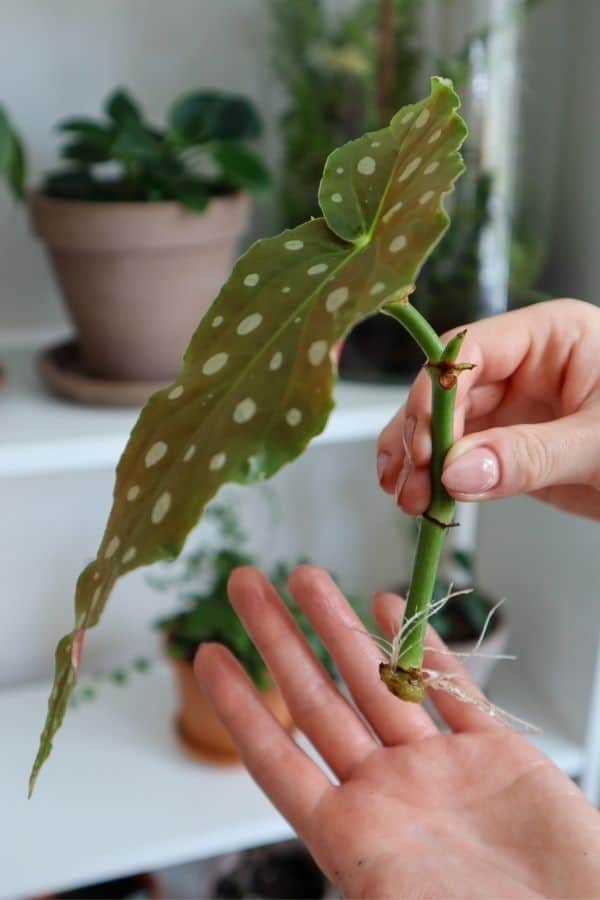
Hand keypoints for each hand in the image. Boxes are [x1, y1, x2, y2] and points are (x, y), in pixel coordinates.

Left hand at [195, 565, 599, 898]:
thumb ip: (358, 889)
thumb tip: (324, 881)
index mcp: (355, 839)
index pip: (278, 759)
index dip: (240, 707)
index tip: (207, 656)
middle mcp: (390, 794)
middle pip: (318, 701)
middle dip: (279, 640)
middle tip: (244, 585)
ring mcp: (441, 767)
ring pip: (378, 679)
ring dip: (340, 625)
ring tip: (303, 576)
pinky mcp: (498, 753)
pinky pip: (451, 686)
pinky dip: (421, 644)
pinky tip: (390, 604)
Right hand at [377, 298, 599, 518]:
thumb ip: (531, 455)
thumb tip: (459, 472)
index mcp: (552, 337)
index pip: (471, 351)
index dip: (437, 396)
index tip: (425, 448)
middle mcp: (524, 366)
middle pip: (448, 390)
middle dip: (422, 438)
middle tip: (410, 484)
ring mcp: (516, 408)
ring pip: (446, 425)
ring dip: (417, 461)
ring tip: (405, 497)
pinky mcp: (512, 446)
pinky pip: (463, 457)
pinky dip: (438, 478)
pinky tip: (418, 497)